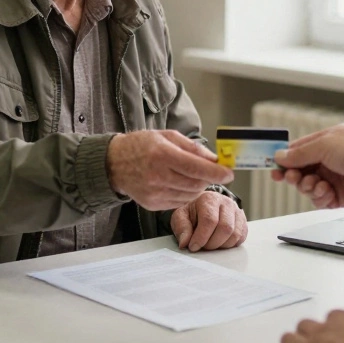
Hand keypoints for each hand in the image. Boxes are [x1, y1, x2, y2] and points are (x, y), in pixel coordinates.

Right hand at [107, 130, 233, 210]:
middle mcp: (157, 176)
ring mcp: (154, 193)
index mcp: (162, 155)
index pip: (197, 168)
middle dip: (208, 178)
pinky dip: (185, 194)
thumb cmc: (141, 145)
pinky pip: (179, 202)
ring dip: (197, 186)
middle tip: (210, 171)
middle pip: (196, 183)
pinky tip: (178, 183)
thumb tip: (215, 159)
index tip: (230, 173)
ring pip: (190, 195)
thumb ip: (193, 148)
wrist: (114, 163)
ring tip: (190, 175)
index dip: (216, 172)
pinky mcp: (152, 205)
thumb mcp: (167, 137)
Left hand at [170, 190, 247, 251]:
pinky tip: (219, 242)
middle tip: (203, 246)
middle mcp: (226, 202)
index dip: (201, 237)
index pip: (209, 220)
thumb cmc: (192, 212)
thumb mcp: (181, 217)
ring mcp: (237, 211)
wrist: (203, 207)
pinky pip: (241, 237)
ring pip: (235, 234)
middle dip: (212, 243)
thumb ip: (182, 228)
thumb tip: (185, 243)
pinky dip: (230, 244)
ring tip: (210, 244)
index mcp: (209, 198)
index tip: (193, 246)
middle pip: (225, 228)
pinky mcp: (243, 221)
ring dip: (221, 245)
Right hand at [272, 124, 343, 208]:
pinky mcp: (341, 196)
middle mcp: (329, 160)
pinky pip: (320, 200)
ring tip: (316, 184)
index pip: (298, 151)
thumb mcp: (323, 145)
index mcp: (325, 143)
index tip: (273, 168)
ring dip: (308, 187)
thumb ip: (299, 153)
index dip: (284, 160)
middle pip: (300, 171)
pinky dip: (320, 198)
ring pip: (308, 187)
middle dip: (294, 176)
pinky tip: (327, 192)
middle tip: (292, 178)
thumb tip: (280, 155)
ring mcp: (335, 178)